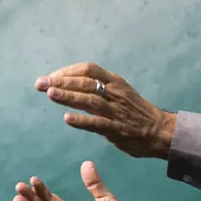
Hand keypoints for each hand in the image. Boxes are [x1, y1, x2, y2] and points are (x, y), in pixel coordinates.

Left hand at [35, 62, 176, 158]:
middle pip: (85, 82)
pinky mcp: (118, 130)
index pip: (87, 69)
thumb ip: (98, 89)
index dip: (67, 71)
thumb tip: (70, 85)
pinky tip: (67, 120)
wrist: (161, 131)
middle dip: (60, 81)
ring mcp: (117, 111)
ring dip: (68, 97)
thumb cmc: (135, 113)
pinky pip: (98, 124)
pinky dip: (81, 121)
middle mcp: (115, 93)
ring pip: (90, 100)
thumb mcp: (119, 92)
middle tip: (39, 84)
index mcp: (114, 82)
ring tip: (50, 94)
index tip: (49, 77)